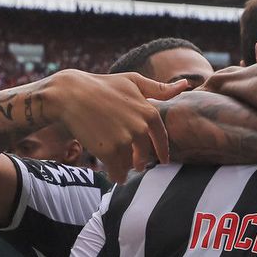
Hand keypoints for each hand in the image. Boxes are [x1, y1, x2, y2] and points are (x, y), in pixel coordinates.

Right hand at [52, 71, 188, 182]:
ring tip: (118, 167)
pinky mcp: (110, 151)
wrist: (71, 94)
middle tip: (136, 165)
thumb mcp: (133, 81)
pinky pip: (118, 171)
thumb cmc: (102, 86)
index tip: (163, 161)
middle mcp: (141, 127)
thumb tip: (185, 84)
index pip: (161, 138)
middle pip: (145, 154)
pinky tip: (113, 176)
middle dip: (140, 161)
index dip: (162, 151)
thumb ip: (159, 88)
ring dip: (125, 168)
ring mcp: (125, 140)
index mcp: (150, 112)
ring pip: (130, 164)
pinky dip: (116, 175)